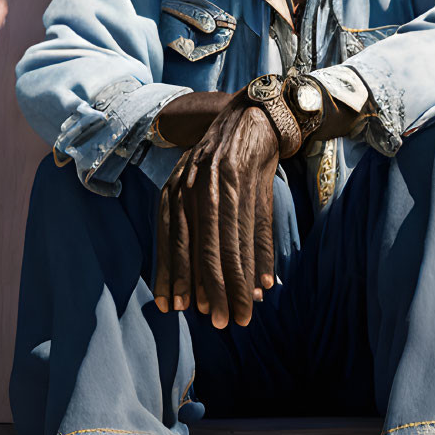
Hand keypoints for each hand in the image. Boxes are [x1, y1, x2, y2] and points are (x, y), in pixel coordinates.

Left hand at [153, 91, 298, 328]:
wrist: (254, 113)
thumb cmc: (226, 158)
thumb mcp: (205, 187)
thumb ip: (204, 228)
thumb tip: (219, 280)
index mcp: (177, 189)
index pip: (171, 241)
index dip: (172, 275)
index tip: (173, 308)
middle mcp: (194, 187)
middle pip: (200, 249)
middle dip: (207, 289)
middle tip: (215, 321)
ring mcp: (222, 183)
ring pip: (228, 244)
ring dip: (237, 284)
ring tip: (242, 313)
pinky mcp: (249, 180)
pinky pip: (253, 230)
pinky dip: (259, 259)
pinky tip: (264, 284)